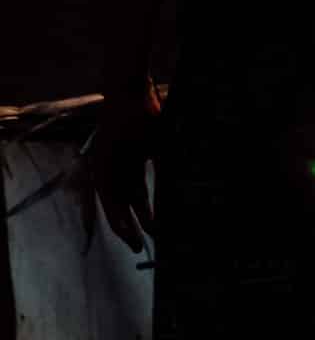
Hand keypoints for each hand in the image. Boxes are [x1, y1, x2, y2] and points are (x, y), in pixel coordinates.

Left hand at [91, 88, 159, 254]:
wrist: (132, 94)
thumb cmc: (151, 115)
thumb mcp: (165, 147)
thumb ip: (170, 169)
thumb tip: (189, 189)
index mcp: (135, 164)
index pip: (140, 197)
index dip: (149, 215)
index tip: (161, 231)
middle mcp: (120, 169)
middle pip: (127, 205)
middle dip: (137, 226)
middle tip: (145, 245)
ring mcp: (108, 168)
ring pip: (114, 205)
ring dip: (123, 226)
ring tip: (134, 243)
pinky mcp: (99, 166)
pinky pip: (105, 196)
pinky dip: (115, 213)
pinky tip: (124, 227)